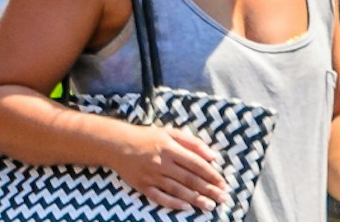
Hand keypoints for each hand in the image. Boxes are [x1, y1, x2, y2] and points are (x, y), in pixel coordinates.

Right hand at [103, 125, 229, 212]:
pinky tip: (187, 208)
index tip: (223, 183)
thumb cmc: (146, 137)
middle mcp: (161, 162)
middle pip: (189, 179)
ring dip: (196, 199)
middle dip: (208, 190)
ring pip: (177, 190)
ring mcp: (151, 175)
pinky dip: (174, 203)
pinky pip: (160, 197)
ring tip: (210, 206)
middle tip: (223, 198)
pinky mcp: (142, 186)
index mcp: (168, 147)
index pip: (195, 163)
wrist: (116, 144)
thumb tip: (212, 156)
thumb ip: (192, 142)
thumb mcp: (168, 133)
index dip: (211, 174)